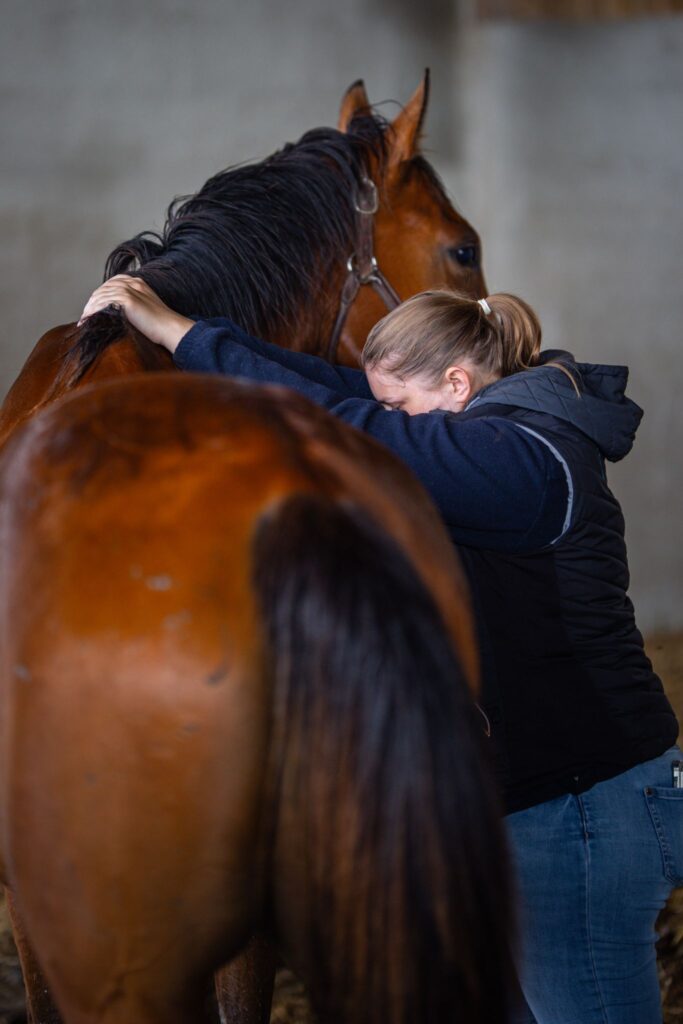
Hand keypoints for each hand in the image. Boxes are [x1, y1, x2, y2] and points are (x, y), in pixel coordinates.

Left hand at [79, 275, 193, 353]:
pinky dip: (93, 312)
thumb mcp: (147, 310)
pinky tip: (88, 320)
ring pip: (101, 296)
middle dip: (92, 302)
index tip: (93, 308)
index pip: (111, 284)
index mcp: (138, 283)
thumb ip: (134, 306)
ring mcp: (130, 290)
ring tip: (84, 321)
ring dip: (89, 308)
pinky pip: (103, 303)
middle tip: (84, 317)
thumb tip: (116, 315)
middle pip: (103, 289)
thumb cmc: (162, 326)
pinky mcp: (127, 300)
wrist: (171, 329)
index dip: (100, 295)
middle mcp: (133, 283)